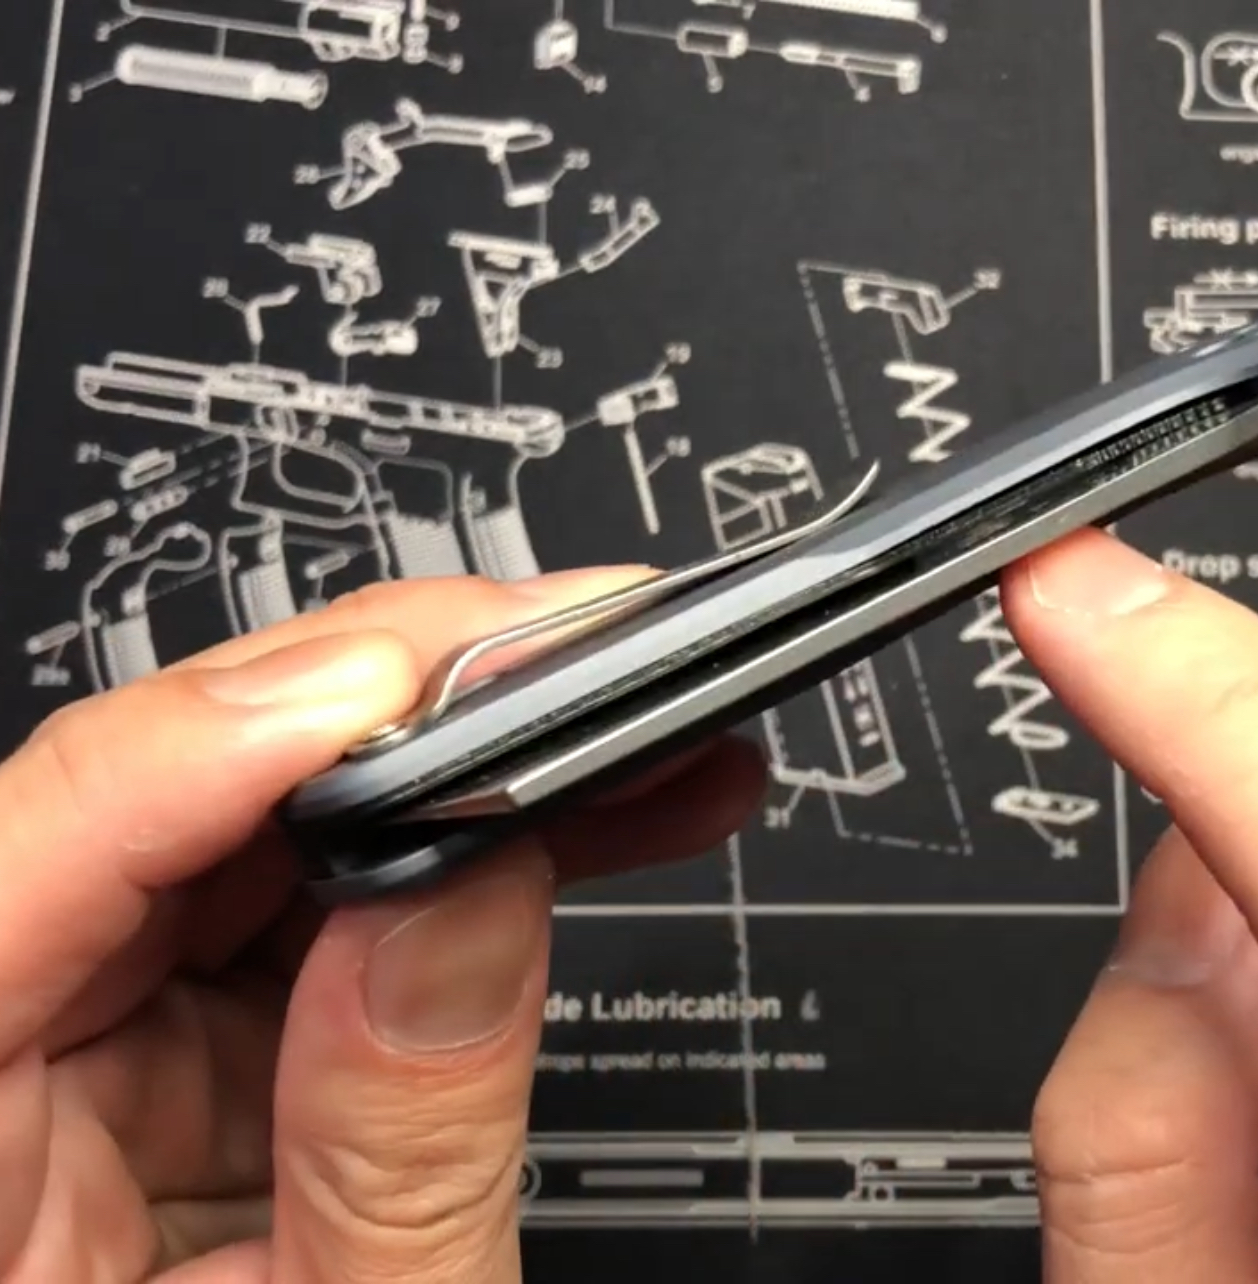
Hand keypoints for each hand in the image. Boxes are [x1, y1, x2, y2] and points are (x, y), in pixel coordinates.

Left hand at [0, 567, 766, 1282]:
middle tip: (555, 660)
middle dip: (369, 721)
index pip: (5, 881)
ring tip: (622, 736)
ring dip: (442, 773)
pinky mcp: (167, 1070)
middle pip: (131, 820)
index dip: (197, 749)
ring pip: (235, 840)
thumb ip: (404, 1151)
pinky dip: (442, 863)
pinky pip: (296, 919)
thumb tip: (470, 888)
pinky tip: (574, 825)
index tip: (400, 685)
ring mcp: (64, 1074)